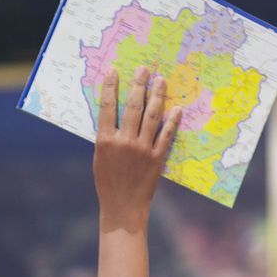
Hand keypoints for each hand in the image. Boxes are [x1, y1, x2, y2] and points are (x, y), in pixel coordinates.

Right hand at [93, 67, 180, 234]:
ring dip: (157, 96)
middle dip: (138, 85)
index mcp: (105, 141)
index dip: (111, 87)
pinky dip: (172, 121)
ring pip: (151, 116)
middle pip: (132, 107)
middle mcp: (124, 142)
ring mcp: (142, 150)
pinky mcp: (157, 158)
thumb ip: (107, 137)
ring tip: (161, 80)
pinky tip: (176, 108)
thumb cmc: (107, 183)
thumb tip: (113, 114)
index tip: (114, 71)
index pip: (107, 107)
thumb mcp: (99, 158)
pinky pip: (166, 135)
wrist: (122, 207)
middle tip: (144, 69)